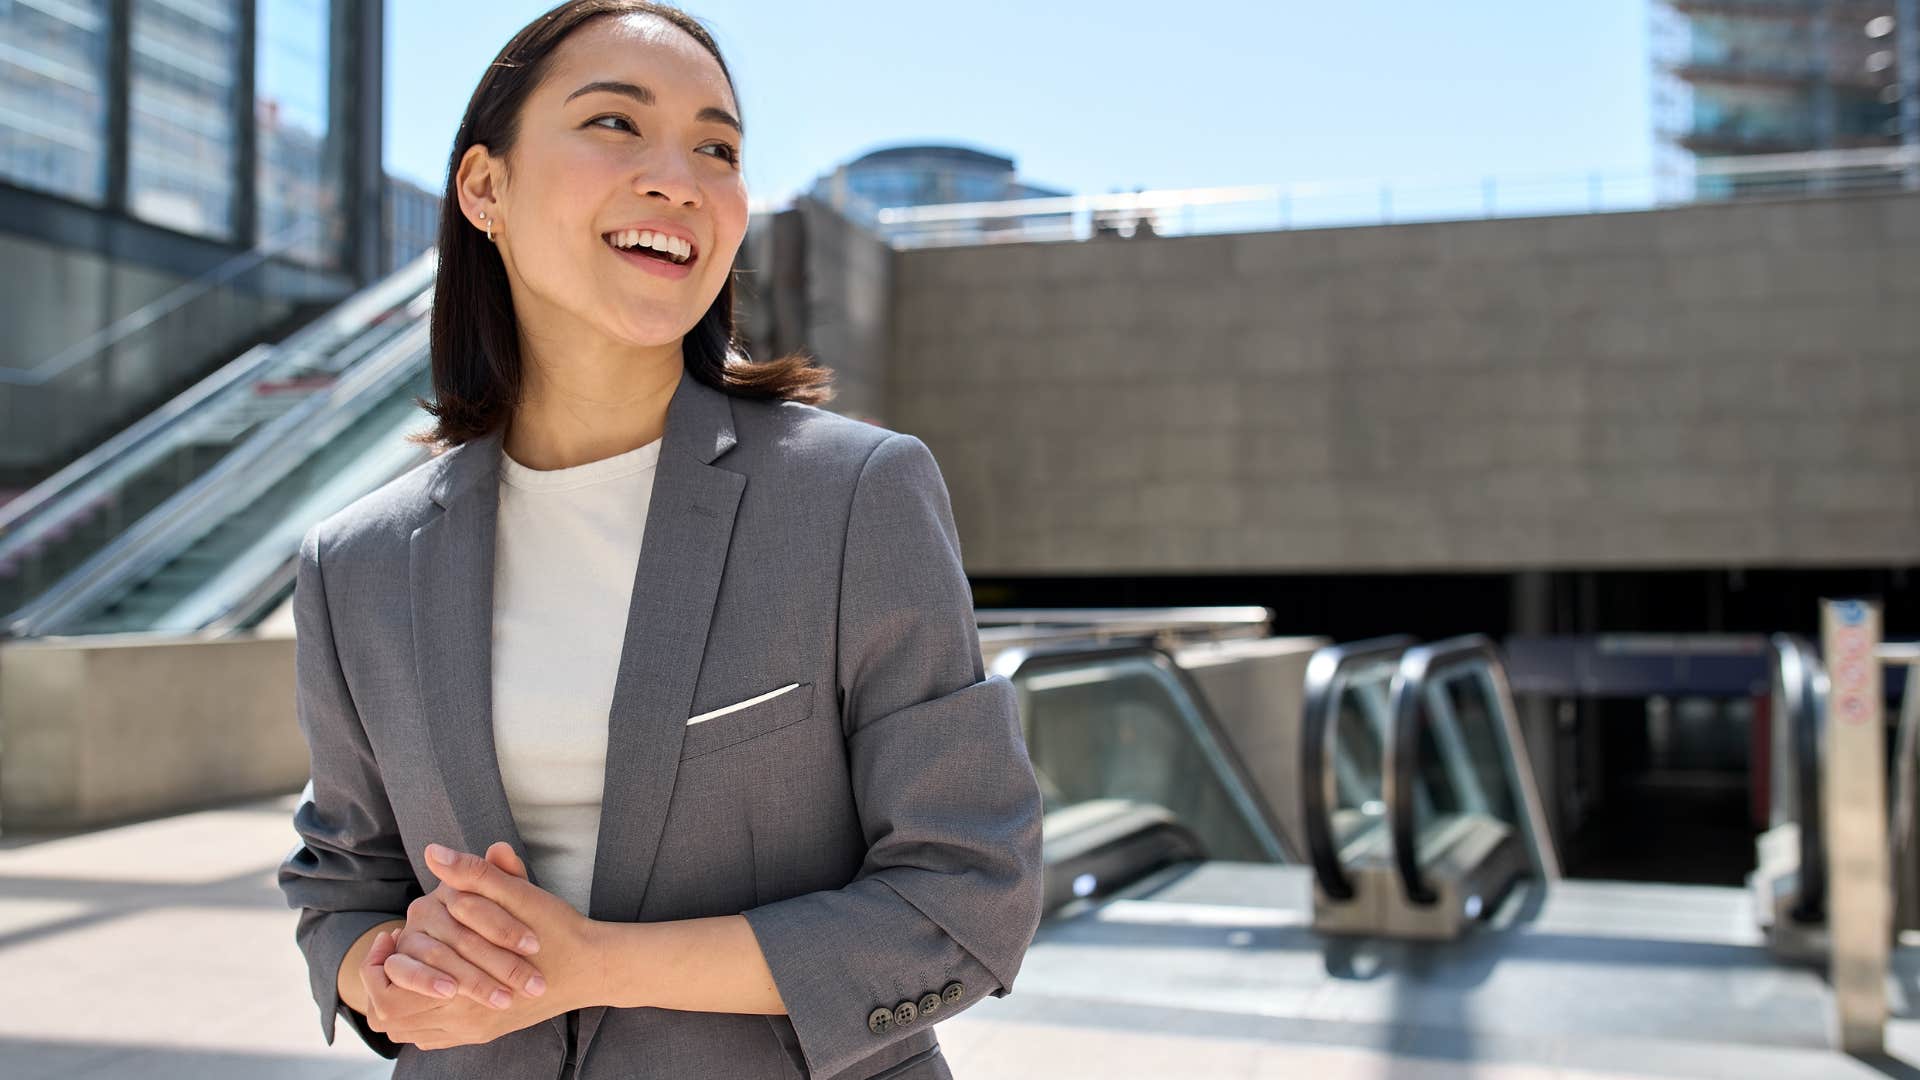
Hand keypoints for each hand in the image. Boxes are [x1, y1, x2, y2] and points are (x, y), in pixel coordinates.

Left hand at [367, 842, 593, 1049]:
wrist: (591, 967)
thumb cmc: (556, 928)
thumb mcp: (518, 895)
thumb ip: (475, 874)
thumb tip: (435, 851)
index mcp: (462, 983)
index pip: (392, 983)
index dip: (379, 961)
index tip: (389, 936)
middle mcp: (462, 1015)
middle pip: (391, 1014)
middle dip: (380, 984)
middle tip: (388, 954)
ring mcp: (471, 1029)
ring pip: (407, 1030)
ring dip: (398, 1001)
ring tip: (404, 970)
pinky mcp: (482, 1033)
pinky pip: (430, 1039)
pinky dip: (418, 1018)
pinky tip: (429, 989)